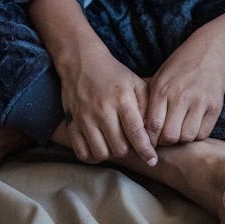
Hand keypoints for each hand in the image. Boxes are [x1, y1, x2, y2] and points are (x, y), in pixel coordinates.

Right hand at [57, 41, 155, 166]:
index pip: (136, 131)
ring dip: (111, 154)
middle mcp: (103, 111)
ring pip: (101, 153)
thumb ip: (146, 105)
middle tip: (132, 145)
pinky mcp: (72, 125)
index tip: (152, 160)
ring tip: (116, 145)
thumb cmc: (113, 74)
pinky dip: (92, 156)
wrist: (82, 63)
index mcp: (122, 99)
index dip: (145, 149)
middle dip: (129, 151)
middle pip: (119, 147)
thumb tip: (153, 130)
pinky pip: (82, 153)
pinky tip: (100, 147)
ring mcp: (85, 119)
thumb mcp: (135, 82)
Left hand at [145, 28, 224, 145]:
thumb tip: (139, 128)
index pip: (152, 126)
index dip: (149, 140)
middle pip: (169, 136)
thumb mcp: (160, 77)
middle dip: (165, 142)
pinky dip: (196, 135)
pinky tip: (192, 125)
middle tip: (164, 137)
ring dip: (181, 139)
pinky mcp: (215, 106)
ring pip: (187, 137)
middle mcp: (181, 96)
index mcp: (163, 89)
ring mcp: (200, 101)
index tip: (149, 141)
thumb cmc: (181, 64)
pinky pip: (203, 133)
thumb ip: (150, 101)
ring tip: (179, 130)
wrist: (211, 49)